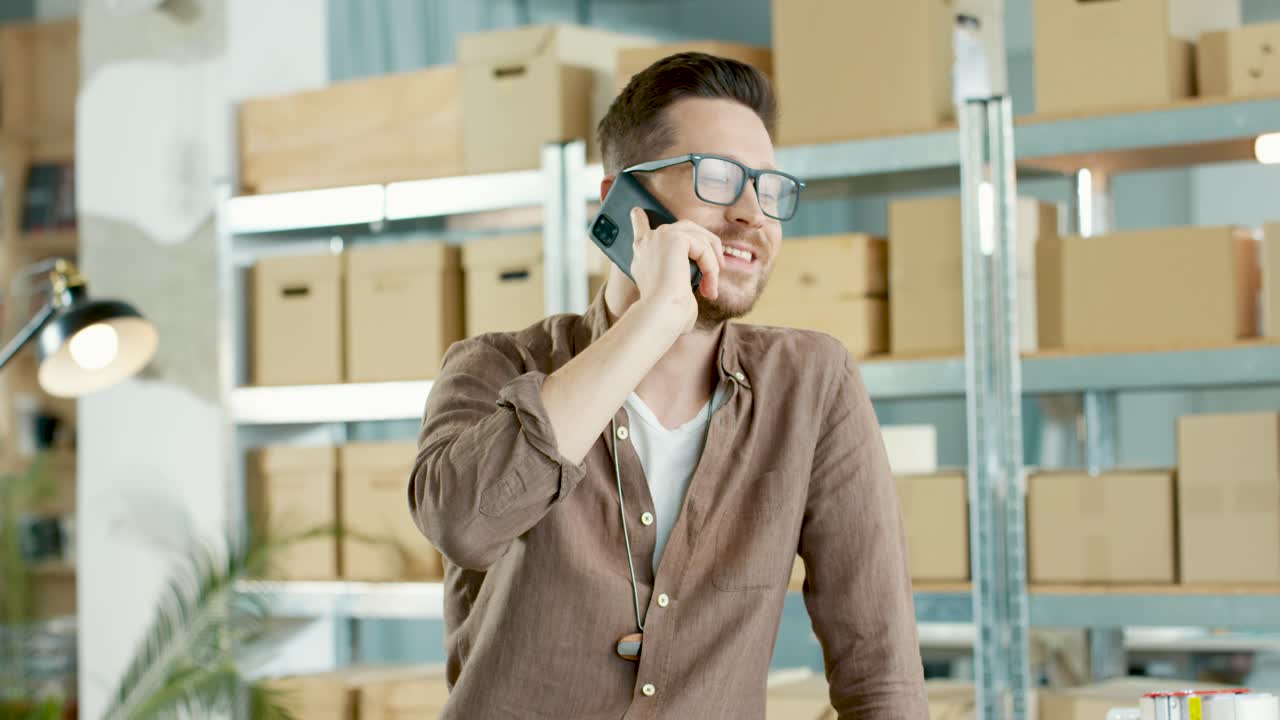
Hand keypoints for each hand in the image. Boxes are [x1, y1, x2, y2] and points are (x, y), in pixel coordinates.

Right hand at [628, 207, 723, 329]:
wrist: (661, 313)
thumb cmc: (667, 312)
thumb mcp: (670, 290)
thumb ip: (678, 274)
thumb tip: (701, 277)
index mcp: (641, 256)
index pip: (639, 228)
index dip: (639, 220)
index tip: (637, 212)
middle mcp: (647, 242)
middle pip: (684, 230)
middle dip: (706, 246)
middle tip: (719, 266)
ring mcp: (660, 237)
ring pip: (698, 239)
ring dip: (711, 263)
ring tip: (711, 287)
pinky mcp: (674, 238)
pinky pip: (702, 247)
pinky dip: (710, 268)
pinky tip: (708, 287)